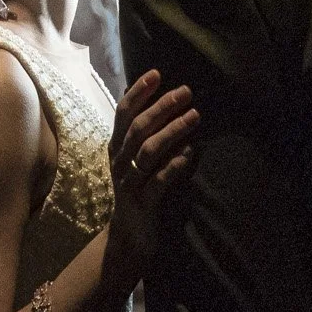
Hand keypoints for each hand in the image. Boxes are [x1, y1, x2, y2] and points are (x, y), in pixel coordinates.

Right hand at [103, 70, 197, 286]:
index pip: (123, 113)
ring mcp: (128, 183)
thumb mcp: (136, 159)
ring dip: (172, 131)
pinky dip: (175, 165)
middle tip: (186, 92)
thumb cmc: (138, 189)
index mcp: (116, 147)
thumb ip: (146, 134)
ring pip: (148, 151)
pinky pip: (159, 181)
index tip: (157, 74)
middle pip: (138, 128)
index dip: (138, 92)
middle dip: (162, 107)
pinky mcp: (142, 203)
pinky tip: (192, 152)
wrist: (129, 237)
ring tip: (195, 116)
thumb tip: (169, 100)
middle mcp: (118, 162)